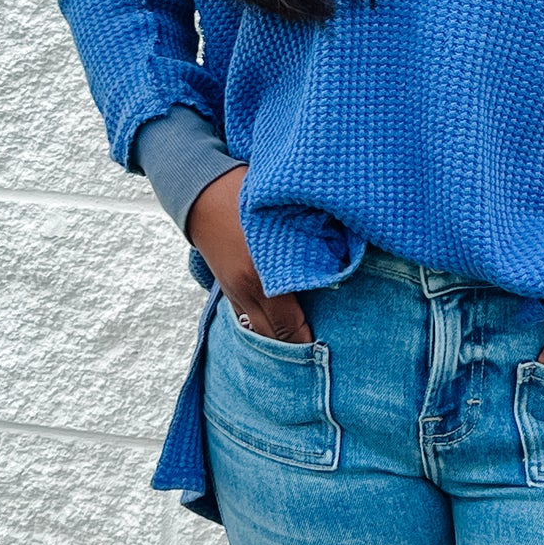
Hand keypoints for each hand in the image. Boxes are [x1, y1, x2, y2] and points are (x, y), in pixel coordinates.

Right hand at [186, 166, 312, 343]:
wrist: (202, 191)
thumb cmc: (247, 196)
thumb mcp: (283, 215)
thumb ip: (310, 238)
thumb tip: (341, 256)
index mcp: (260, 275)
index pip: (287, 324)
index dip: (306, 340)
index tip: (326, 348)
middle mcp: (244, 290)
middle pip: (271, 336)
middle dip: (293, 348)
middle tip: (319, 354)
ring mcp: (231, 291)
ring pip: (255, 331)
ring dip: (277, 339)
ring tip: (302, 348)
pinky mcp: (225, 287)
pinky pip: (244, 318)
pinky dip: (262, 326)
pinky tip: (279, 329)